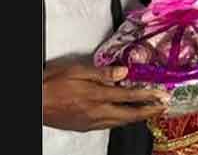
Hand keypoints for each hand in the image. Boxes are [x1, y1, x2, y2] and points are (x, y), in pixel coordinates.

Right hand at [42, 57, 168, 131]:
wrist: (34, 103)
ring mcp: (90, 122)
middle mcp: (96, 112)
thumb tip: (123, 72)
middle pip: (129, 114)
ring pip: (120, 122)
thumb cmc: (51, 84)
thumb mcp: (76, 70)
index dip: (148, 96)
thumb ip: (101, 72)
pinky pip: (109, 125)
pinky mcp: (84, 127)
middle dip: (149, 111)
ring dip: (137, 117)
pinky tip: (125, 119)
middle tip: (163, 108)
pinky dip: (122, 121)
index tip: (162, 95)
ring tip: (150, 113)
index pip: (129, 96)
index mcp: (96, 96)